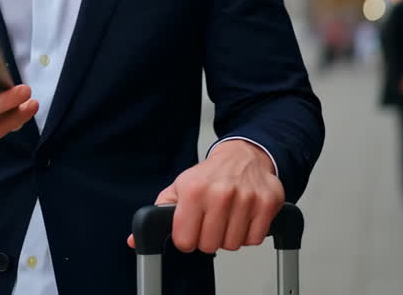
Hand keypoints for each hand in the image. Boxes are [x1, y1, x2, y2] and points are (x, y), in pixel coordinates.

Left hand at [127, 140, 282, 253]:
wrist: (242, 156)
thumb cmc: (209, 175)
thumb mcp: (179, 187)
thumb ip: (159, 213)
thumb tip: (136, 240)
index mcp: (193, 189)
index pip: (184, 240)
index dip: (186, 239)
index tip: (189, 232)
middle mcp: (220, 193)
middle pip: (209, 245)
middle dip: (207, 239)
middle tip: (210, 223)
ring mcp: (245, 198)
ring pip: (233, 245)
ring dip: (228, 237)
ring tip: (226, 219)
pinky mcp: (267, 203)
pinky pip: (254, 239)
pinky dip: (248, 234)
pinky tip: (242, 218)